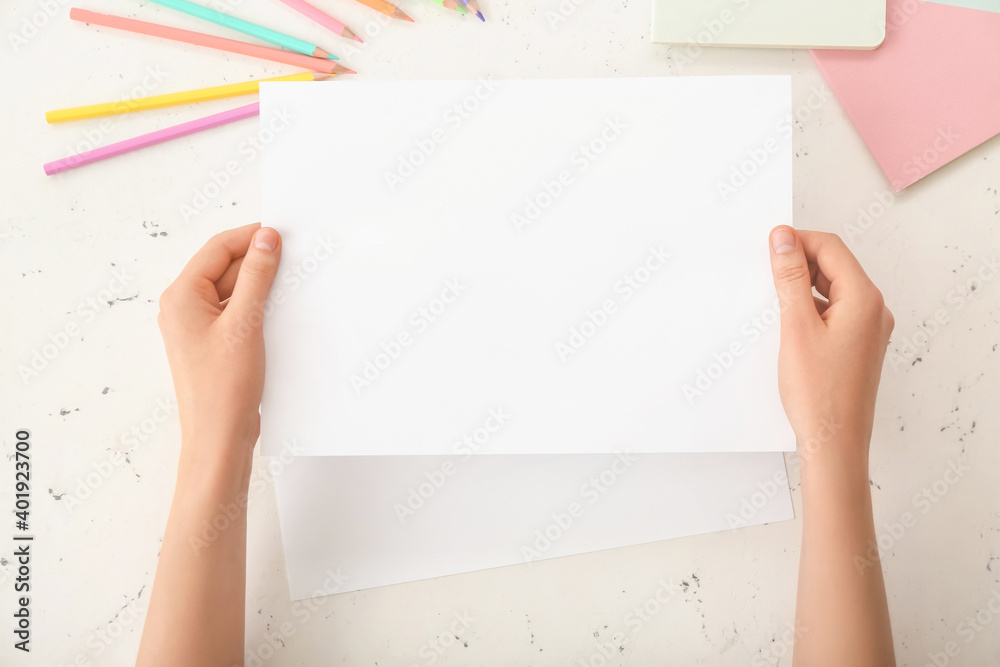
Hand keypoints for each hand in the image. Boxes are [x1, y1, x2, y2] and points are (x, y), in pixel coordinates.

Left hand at [157, 224, 281, 466]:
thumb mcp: (245, 324)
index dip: (250, 237)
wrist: (219, 438)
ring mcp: (198, 327)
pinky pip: (237, 312)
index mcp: (181, 297)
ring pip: (233, 290)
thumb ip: (256, 276)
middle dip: (258, 262)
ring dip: (260, 286)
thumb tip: (266, 239)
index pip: (217, 249)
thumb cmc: (223, 389)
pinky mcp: (215, 343)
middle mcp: (184, 308)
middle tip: (293, 257)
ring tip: (289, 285)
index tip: (282, 233)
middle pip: (224, 267)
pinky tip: (279, 310)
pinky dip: (258, 307)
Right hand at [768, 227, 893, 459]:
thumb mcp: (796, 328)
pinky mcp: (857, 347)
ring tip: (772, 298)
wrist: (834, 442)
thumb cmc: (819, 394)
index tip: (768, 244)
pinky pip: (834, 312)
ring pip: (833, 290)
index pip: (831, 248)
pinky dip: (810, 308)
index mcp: (865, 300)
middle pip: (834, 266)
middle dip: (799, 262)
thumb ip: (790, 279)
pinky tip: (787, 321)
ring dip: (803, 286)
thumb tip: (783, 239)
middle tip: (764, 269)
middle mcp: (874, 311)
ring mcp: (869, 330)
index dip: (798, 241)